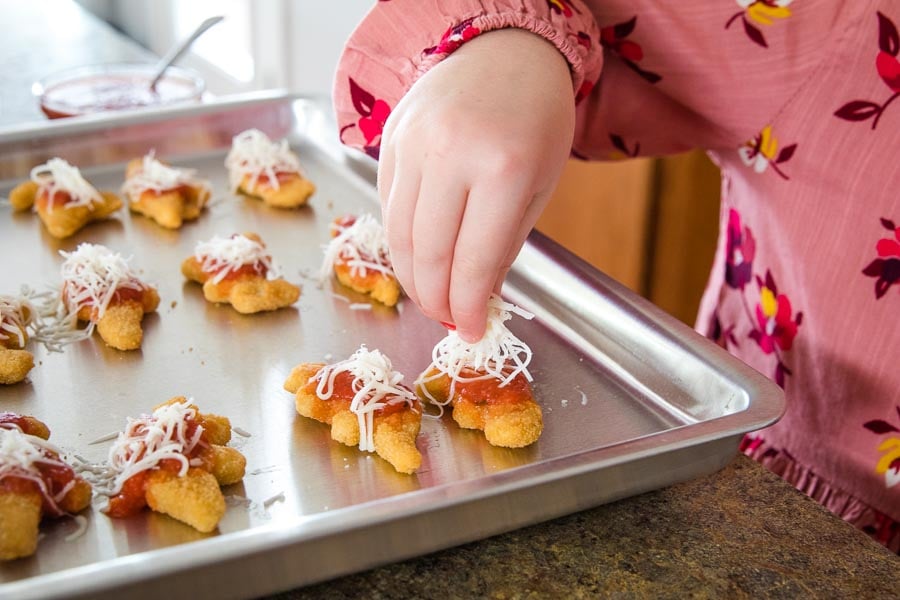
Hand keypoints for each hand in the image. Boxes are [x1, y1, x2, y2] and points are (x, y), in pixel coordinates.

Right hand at [378, 28, 574, 341]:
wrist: (505, 48)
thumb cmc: (536, 118)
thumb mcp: (539, 185)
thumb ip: (505, 245)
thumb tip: (478, 299)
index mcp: (503, 168)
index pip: (472, 261)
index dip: (467, 307)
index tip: (468, 329)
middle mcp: (450, 154)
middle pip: (427, 253)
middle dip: (435, 299)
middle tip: (445, 318)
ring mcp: (413, 143)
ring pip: (397, 234)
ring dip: (410, 277)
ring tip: (429, 294)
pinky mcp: (390, 138)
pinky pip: (387, 204)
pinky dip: (399, 239)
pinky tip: (416, 254)